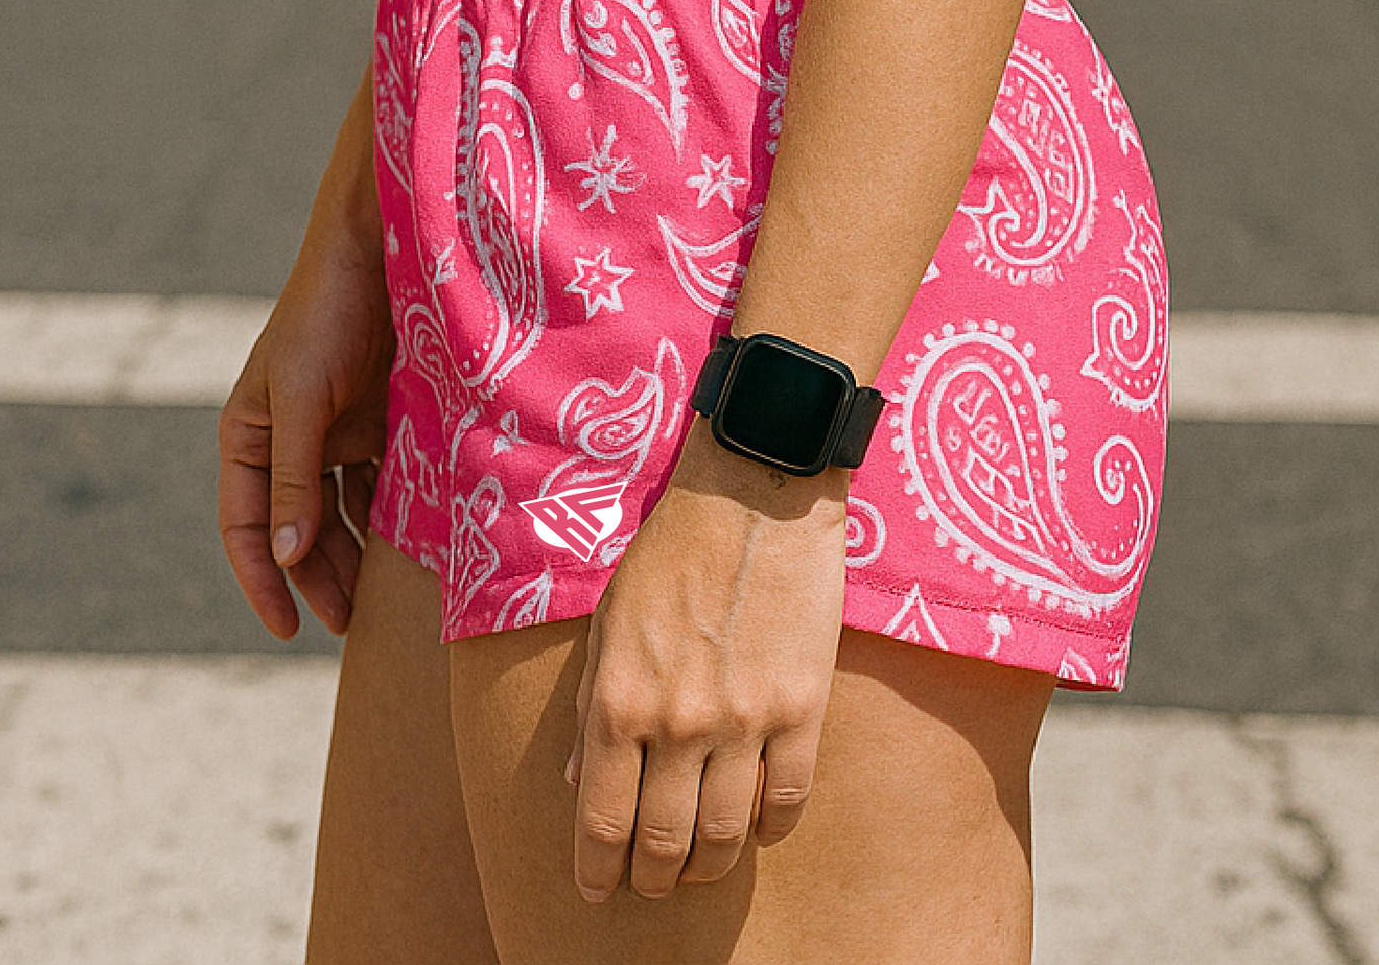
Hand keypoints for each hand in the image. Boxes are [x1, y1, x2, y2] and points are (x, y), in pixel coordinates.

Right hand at [218, 224, 392, 639]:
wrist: (386, 249)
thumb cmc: (327, 312)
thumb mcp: (301, 395)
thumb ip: (293, 475)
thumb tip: (286, 555)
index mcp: (249, 435)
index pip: (245, 527)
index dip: (262, 581)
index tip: (286, 630)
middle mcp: (288, 442)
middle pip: (297, 531)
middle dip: (318, 579)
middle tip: (348, 624)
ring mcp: (336, 433)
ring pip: (341, 515)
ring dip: (355, 556)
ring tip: (381, 598)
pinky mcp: (380, 423)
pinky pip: (380, 485)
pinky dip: (388, 517)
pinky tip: (409, 547)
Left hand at [566, 425, 849, 903]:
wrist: (756, 489)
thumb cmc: (673, 548)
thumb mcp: (609, 618)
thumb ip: (590, 703)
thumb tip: (576, 781)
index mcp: (618, 699)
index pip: (601, 819)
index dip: (598, 869)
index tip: (598, 890)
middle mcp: (677, 722)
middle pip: (663, 842)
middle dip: (652, 878)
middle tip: (651, 884)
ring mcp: (744, 719)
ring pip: (723, 835)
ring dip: (707, 864)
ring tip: (699, 865)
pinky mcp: (802, 707)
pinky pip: (787, 801)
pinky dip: (769, 829)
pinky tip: (757, 826)